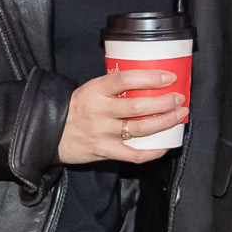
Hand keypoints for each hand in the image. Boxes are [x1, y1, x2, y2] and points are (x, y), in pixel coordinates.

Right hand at [59, 67, 187, 163]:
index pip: (125, 79)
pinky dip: (152, 152)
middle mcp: (100, 111)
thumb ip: (115, 86)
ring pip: (140, 129)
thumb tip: (149, 80)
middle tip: (179, 99)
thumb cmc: (78, 108)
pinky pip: (133, 154)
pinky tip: (164, 146)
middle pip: (138, 106)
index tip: (169, 77)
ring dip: (164, 122)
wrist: (52, 133)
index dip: (150, 77)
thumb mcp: (91, 89)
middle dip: (164, 102)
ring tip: (178, 115)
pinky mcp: (104, 151)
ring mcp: (102, 132)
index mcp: (96, 90)